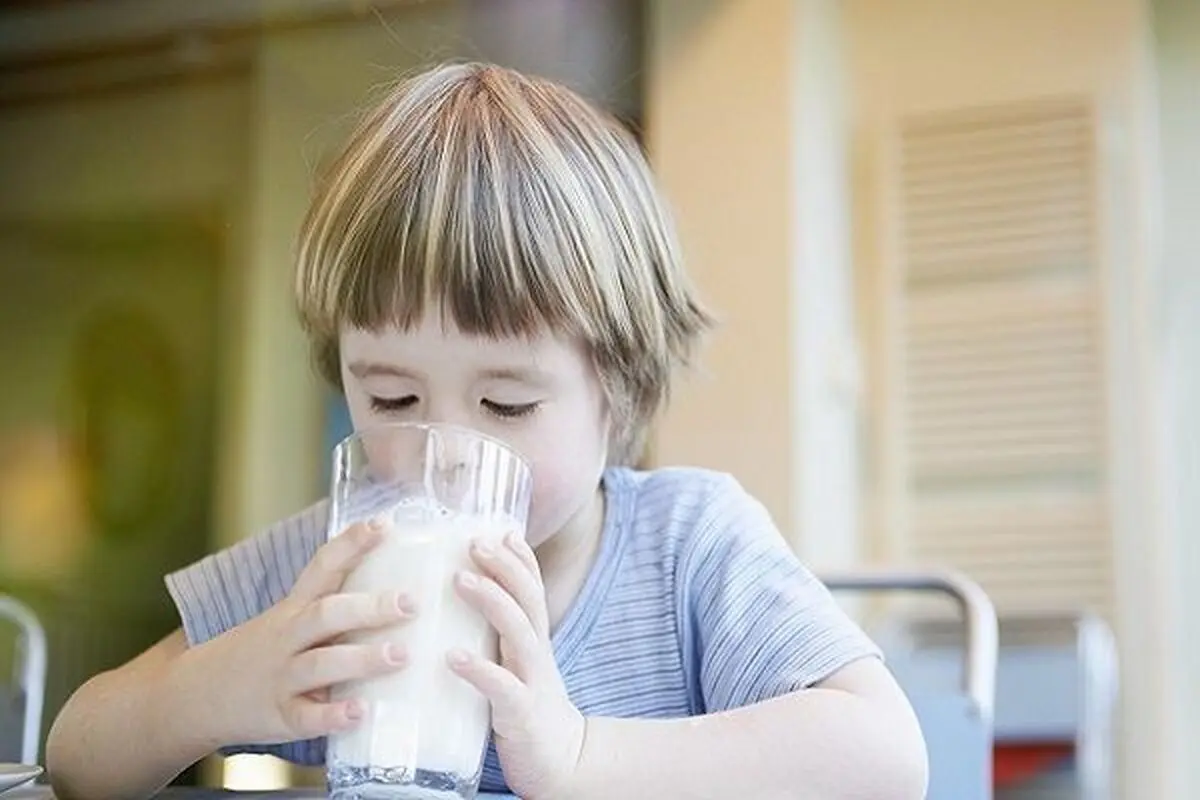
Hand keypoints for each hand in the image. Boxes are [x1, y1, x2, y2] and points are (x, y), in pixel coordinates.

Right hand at [188, 520, 413, 746]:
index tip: (383, 524)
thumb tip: (397, 588)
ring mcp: (281, 678)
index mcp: (293, 609)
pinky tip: (361, 712)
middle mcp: (287, 638)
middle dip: (368, 607)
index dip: (352, 544)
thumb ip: (332, 609)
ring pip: (321, 664)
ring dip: (361, 659)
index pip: (322, 568)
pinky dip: (333, 715)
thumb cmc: (261, 654)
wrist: (196, 696)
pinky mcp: (279, 716)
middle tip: (411, 603)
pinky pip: (307, 717)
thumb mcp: (288, 622)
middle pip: (326, 614)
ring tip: (399, 655)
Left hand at [449, 531, 584, 799]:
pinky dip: (478, 669)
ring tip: (460, 580)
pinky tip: (453, 656)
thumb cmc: (525, 709)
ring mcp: (532, 681)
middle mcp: (537, 652)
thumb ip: (495, 637)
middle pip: (528, 598)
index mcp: (533, 639)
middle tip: (473, 541)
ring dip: (492, 601)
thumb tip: (452, 608)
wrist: (561, 764)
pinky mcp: (521, 714)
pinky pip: (501, 687)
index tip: (498, 528)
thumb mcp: (515, 664)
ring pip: (519, 631)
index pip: (532, 587)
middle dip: (504, 566)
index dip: (519, 557)